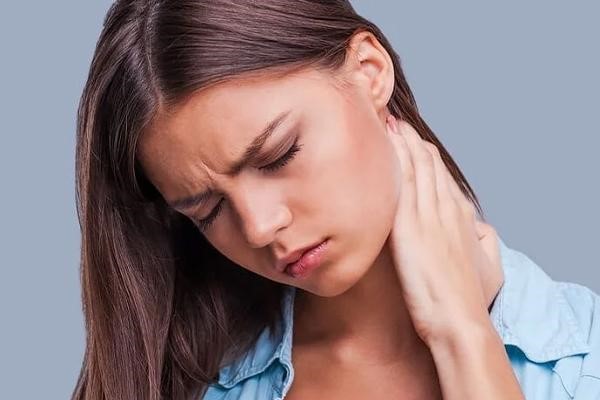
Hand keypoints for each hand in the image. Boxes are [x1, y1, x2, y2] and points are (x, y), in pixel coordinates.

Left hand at [385, 114, 503, 345]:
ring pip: (416, 168)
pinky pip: (403, 184)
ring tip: (389, 122)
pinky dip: (397, 161)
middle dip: (412, 141)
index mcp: (462, 218)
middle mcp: (446, 210)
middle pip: (429, 165)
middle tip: (396, 120)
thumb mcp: (490, 267)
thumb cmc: (470, 299)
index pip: (442, 178)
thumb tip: (481, 228)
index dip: (428, 157)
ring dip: (403, 142)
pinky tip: (385, 145)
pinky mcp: (410, 228)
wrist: (460, 320)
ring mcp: (428, 216)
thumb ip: (485, 241)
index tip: (415, 140)